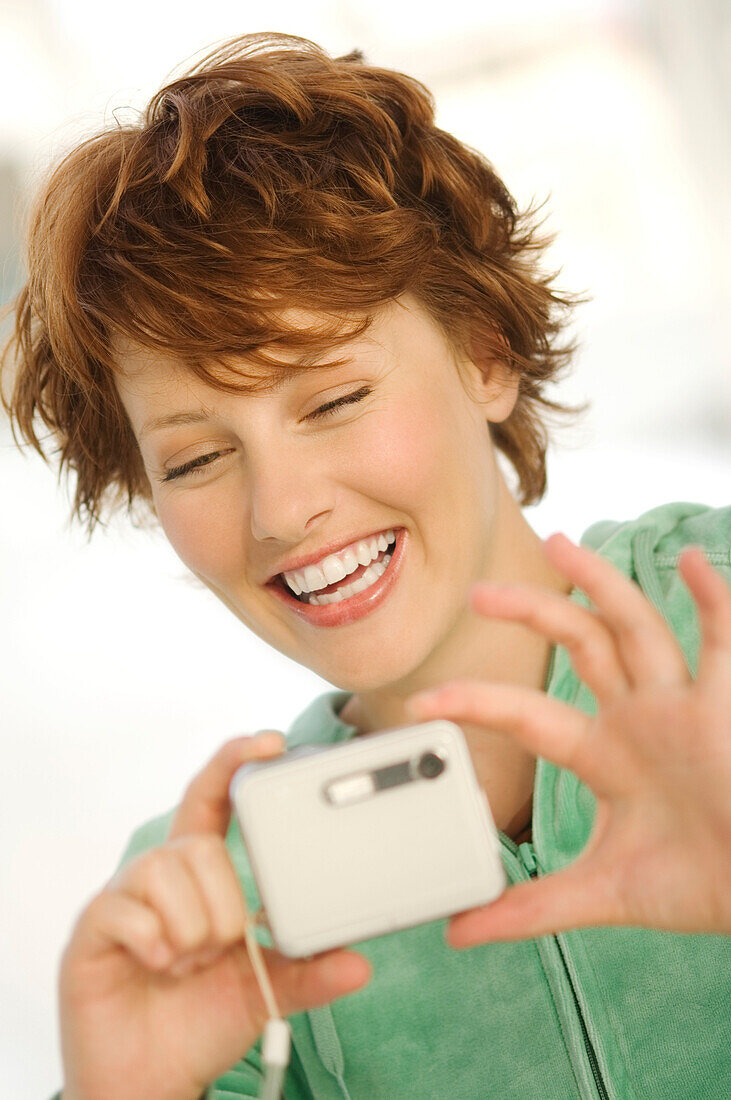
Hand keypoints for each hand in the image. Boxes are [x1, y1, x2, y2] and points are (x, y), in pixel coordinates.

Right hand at [59, 732, 371, 1099]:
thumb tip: (359, 962)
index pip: (214, 799)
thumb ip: (307, 972)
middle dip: (222, 905)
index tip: (270, 741)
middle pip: (199, 845)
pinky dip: (156, 945)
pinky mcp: (93, 926)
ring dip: (190, 932)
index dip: (235, 762)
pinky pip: (128, 911)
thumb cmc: (202, 1019)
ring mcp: (124, 896)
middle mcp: (161, 872)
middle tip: (219, 948)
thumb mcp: (266, 991)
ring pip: (166, 873)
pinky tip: (159, 966)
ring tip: (185, 964)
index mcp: (200, 873)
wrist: (150, 1078)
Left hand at [406, 534, 730, 944]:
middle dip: (531, 612)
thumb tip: (456, 930)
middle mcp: (637, 717)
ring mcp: (680, 706)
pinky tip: (688, 562)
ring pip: (637, 627)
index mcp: (603, 754)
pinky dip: (712, 600)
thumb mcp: (600, 893)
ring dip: (602, 583)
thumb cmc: (694, 885)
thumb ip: (530, 909)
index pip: (526, 713)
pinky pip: (720, 643)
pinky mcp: (725, 707)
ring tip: (562, 544)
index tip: (423, 704)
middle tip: (478, 590)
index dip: (474, 704)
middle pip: (578, 645)